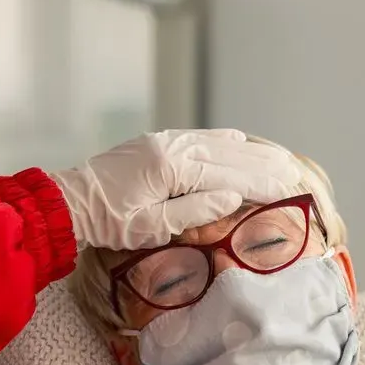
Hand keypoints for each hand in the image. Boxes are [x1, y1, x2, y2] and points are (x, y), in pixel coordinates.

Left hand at [52, 129, 297, 250]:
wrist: (70, 201)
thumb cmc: (108, 222)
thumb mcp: (152, 226)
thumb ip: (195, 210)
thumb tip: (234, 196)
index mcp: (173, 168)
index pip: (229, 175)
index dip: (261, 183)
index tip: (289, 188)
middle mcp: (173, 147)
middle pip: (230, 155)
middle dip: (264, 165)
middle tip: (294, 173)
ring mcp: (165, 140)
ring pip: (218, 143)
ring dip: (250, 152)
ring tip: (277, 158)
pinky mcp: (157, 142)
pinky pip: (201, 137)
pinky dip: (225, 142)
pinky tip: (239, 142)